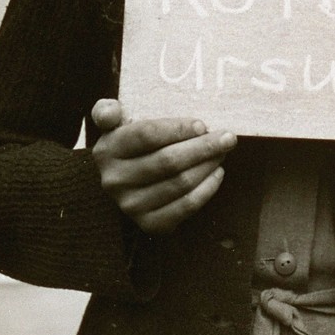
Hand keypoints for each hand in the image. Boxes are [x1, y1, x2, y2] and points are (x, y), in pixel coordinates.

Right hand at [91, 99, 236, 234]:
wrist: (124, 184)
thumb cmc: (130, 146)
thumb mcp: (114, 125)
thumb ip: (107, 111)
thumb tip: (110, 111)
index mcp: (107, 150)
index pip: (147, 135)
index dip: (179, 129)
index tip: (202, 124)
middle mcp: (115, 180)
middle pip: (168, 160)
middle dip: (203, 147)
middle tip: (227, 137)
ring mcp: (131, 205)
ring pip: (180, 183)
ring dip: (208, 165)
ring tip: (222, 152)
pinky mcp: (149, 223)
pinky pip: (186, 207)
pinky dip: (207, 189)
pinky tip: (217, 173)